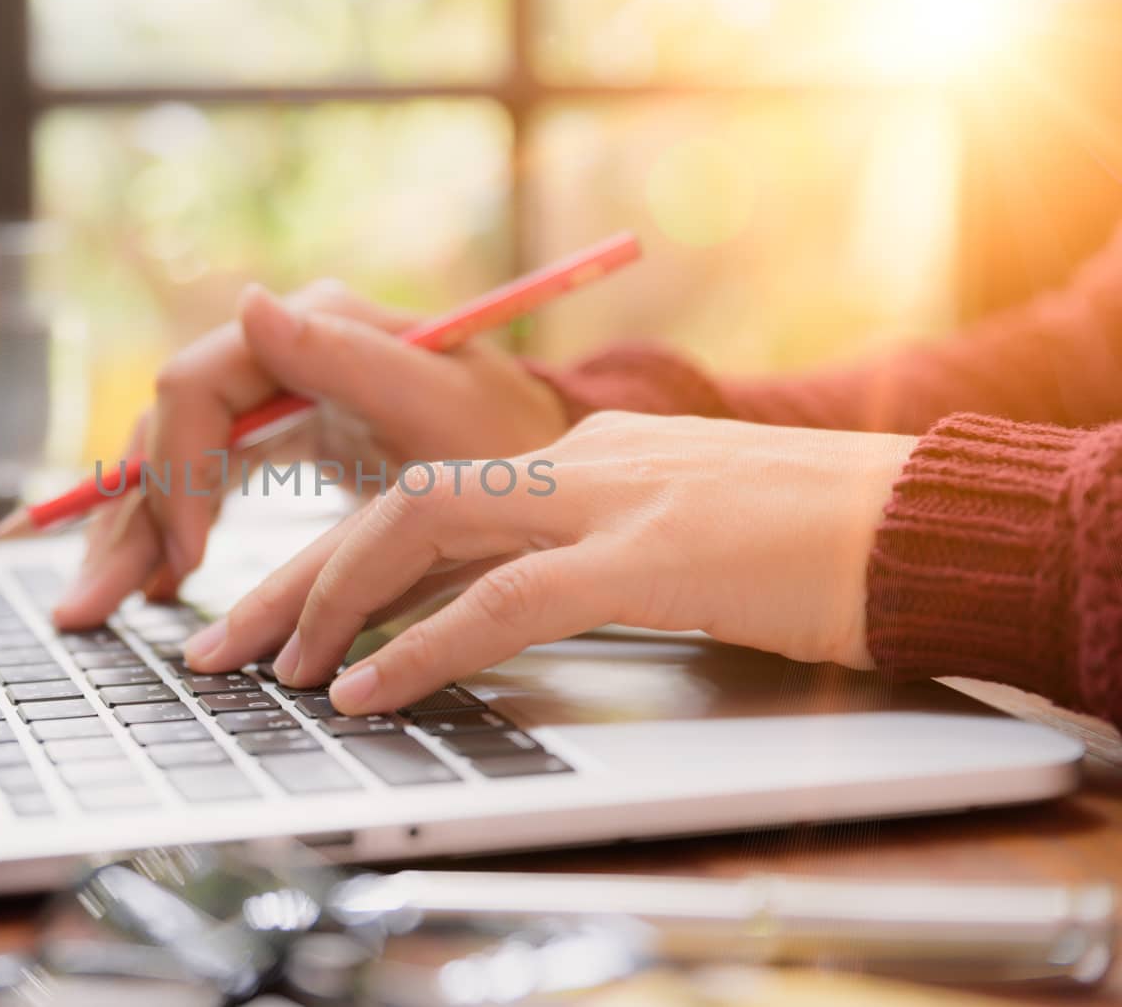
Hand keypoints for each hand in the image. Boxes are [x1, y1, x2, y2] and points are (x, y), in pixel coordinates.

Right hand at [53, 281, 570, 628]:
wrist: (546, 456)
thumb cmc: (508, 434)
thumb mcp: (440, 402)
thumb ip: (345, 357)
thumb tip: (250, 302)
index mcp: (310, 329)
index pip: (196, 387)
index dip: (179, 472)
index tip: (192, 558)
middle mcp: (280, 352)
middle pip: (168, 427)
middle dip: (125, 517)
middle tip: (89, 605)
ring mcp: (275, 393)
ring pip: (172, 459)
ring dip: (129, 532)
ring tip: (93, 606)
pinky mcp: (279, 435)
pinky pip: (202, 481)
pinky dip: (170, 533)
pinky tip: (150, 582)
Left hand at [183, 411, 915, 714]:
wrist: (923, 521)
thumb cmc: (813, 539)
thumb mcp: (680, 526)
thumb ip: (595, 540)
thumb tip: (515, 589)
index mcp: (582, 457)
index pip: (427, 493)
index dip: (339, 552)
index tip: (280, 608)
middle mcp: (578, 463)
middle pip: (398, 503)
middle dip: (298, 575)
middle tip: (224, 643)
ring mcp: (612, 499)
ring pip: (426, 528)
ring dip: (333, 601)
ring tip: (272, 668)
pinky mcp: (651, 554)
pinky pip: (504, 601)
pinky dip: (423, 646)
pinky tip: (367, 691)